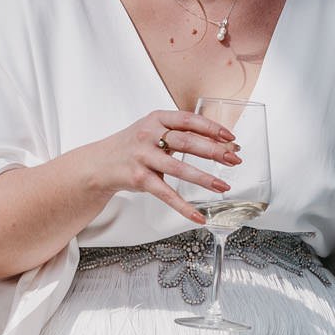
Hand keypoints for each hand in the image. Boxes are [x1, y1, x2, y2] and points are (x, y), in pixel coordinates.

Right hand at [78, 108, 239, 224]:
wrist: (99, 163)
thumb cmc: (133, 146)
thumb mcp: (153, 130)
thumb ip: (179, 132)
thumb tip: (219, 142)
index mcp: (156, 119)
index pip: (189, 120)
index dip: (211, 127)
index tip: (230, 137)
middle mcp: (148, 135)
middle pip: (187, 142)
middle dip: (214, 151)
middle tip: (235, 159)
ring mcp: (143, 157)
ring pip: (179, 168)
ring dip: (204, 178)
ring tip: (224, 185)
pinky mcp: (139, 178)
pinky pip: (165, 194)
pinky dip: (183, 207)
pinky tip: (198, 215)